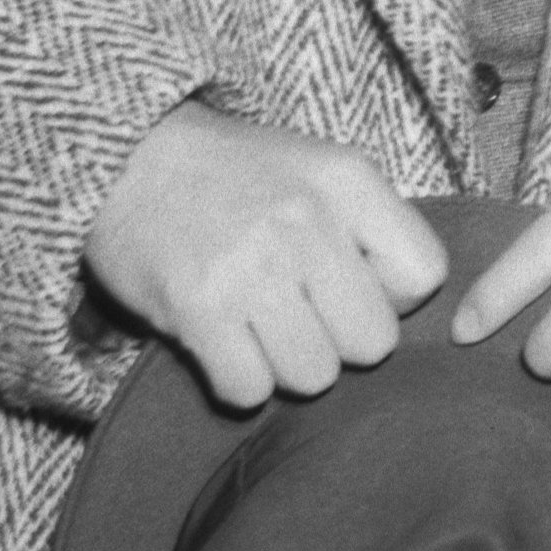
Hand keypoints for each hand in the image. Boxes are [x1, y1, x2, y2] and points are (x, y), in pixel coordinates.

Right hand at [83, 101, 445, 411]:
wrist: (126, 159)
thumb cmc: (234, 175)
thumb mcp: (318, 170)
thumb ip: (370, 225)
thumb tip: (407, 304)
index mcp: (347, 180)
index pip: (425, 275)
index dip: (394, 298)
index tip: (353, 287)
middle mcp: (306, 220)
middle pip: (374, 342)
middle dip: (340, 342)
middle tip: (300, 316)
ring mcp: (252, 266)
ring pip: (315, 376)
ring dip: (287, 366)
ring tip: (257, 327)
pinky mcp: (198, 308)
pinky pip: (250, 391)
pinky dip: (238, 382)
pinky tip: (223, 344)